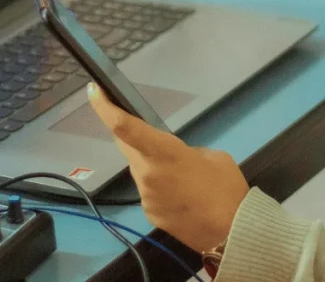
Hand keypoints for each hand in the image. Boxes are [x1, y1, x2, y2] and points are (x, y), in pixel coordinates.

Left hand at [87, 83, 250, 251]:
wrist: (230, 233)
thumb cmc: (226, 188)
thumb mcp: (213, 156)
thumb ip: (186, 151)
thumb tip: (174, 159)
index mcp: (164, 152)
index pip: (124, 127)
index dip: (105, 107)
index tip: (94, 91)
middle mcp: (147, 173)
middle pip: (127, 146)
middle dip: (133, 137)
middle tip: (153, 137)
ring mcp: (145, 195)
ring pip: (139, 169)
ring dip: (151, 164)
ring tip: (181, 175)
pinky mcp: (148, 212)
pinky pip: (148, 189)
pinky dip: (159, 186)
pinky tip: (181, 194)